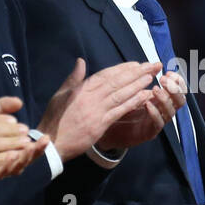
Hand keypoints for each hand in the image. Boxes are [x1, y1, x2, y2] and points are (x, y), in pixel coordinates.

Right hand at [38, 58, 162, 159]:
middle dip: (136, 72)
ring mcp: (96, 111)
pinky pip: (120, 111)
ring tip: (151, 77)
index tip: (136, 64)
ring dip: (138, 84)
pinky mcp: (101, 124)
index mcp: (81, 89)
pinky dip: (134, 102)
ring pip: (121, 94)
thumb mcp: (59, 95)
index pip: (105, 75)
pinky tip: (146, 96)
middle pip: (117, 81)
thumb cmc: (55, 119)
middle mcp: (90, 97)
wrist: (52, 143)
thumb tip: (81, 61)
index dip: (122, 68)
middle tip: (151, 65)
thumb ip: (73, 78)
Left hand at [95, 71, 185, 150]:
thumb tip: (154, 64)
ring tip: (155, 89)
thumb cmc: (121, 108)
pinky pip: (158, 123)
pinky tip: (148, 104)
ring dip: (164, 99)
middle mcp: (162, 110)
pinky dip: (155, 113)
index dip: (177, 81)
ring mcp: (157, 121)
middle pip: (180, 100)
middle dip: (174, 89)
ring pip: (171, 112)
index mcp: (161, 98)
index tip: (168, 72)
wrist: (110, 127)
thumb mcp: (133, 89)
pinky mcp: (150, 132)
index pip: (178, 90)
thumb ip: (144, 77)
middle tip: (163, 80)